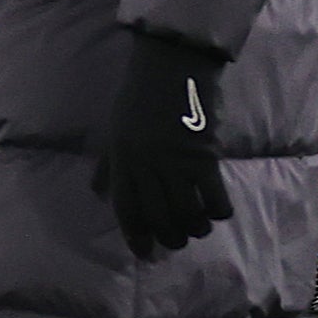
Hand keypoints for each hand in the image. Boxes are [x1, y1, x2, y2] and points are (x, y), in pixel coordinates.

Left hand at [90, 31, 231, 258]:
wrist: (171, 64)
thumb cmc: (139, 95)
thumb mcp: (114, 129)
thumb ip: (107, 165)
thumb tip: (98, 194)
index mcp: (122, 160)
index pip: (127, 210)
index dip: (136, 236)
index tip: (145, 253)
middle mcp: (147, 167)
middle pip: (160, 219)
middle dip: (171, 237)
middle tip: (178, 239)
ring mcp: (176, 164)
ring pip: (188, 216)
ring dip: (195, 228)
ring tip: (198, 225)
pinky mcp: (205, 157)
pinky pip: (215, 200)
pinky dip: (218, 212)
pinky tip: (216, 208)